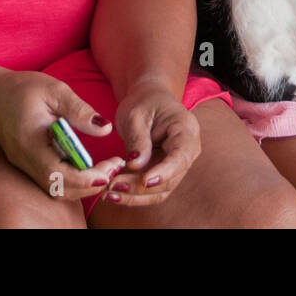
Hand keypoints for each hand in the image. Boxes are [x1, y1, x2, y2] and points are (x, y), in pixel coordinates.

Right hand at [0, 69, 126, 200]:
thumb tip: (105, 129)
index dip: (88, 177)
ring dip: (83, 185)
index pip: (60, 174)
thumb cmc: (21, 88)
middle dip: (91, 184)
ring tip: (106, 168)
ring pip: (57, 189)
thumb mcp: (54, 90)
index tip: (111, 167)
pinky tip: (88, 166)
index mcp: (31, 143)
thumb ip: (79, 110)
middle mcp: (26, 161)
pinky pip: (52, 182)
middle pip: (60, 188)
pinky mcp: (28, 165)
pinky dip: (73, 180)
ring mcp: (25, 166)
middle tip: (115, 168)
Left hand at [101, 79, 201, 205]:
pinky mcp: (163, 173)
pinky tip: (113, 193)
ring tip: (109, 193)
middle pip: (170, 179)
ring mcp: (176, 165)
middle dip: (141, 187)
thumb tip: (136, 166)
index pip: (180, 157)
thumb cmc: (144, 101)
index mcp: (186, 130)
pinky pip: (151, 190)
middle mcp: (187, 151)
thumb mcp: (136, 115)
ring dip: (135, 195)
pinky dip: (132, 194)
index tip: (145, 181)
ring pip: (160, 190)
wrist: (148, 99)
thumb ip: (138, 140)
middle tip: (113, 186)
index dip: (164, 172)